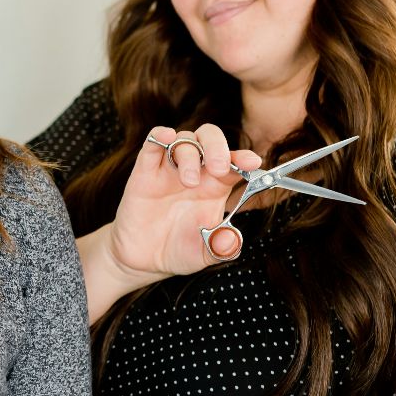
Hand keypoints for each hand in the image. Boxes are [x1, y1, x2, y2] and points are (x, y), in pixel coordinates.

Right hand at [103, 124, 261, 280]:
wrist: (143, 259)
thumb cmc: (177, 250)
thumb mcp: (205, 255)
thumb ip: (221, 248)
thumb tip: (230, 239)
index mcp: (215, 187)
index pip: (233, 163)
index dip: (243, 158)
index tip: (252, 162)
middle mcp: (195, 172)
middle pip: (210, 139)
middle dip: (218, 147)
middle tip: (219, 167)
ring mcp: (169, 170)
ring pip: (184, 140)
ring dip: (191, 154)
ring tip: (189, 182)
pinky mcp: (145, 172)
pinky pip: (152, 144)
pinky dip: (159, 136)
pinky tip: (167, 137)